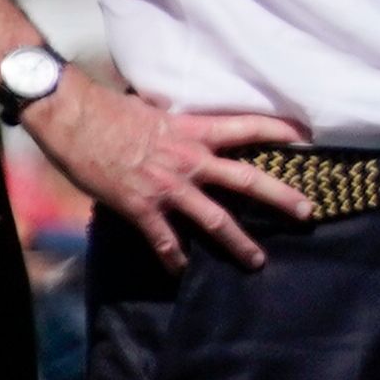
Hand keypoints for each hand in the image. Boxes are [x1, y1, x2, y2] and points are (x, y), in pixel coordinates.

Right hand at [25, 74, 309, 269]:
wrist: (71, 117)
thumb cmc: (107, 108)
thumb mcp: (155, 110)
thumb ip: (178, 124)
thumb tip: (186, 126)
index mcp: (194, 131)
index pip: (247, 128)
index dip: (278, 131)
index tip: (305, 137)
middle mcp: (190, 161)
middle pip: (247, 180)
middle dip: (281, 197)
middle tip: (308, 211)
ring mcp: (168, 187)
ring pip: (215, 220)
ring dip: (239, 244)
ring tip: (258, 261)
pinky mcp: (141, 207)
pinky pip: (164, 240)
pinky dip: (173, 257)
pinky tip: (180, 271)